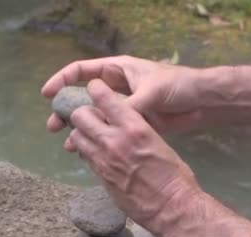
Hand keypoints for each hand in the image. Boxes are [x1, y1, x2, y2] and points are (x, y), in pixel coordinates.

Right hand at [42, 55, 204, 133]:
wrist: (203, 102)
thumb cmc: (178, 86)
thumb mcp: (151, 92)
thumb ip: (128, 105)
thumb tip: (104, 120)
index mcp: (117, 71)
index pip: (82, 71)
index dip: (62, 81)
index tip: (48, 95)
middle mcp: (117, 87)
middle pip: (84, 97)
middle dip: (67, 110)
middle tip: (53, 127)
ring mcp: (124, 106)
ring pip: (95, 117)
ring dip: (81, 129)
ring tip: (68, 145)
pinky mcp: (133, 123)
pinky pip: (110, 131)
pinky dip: (99, 140)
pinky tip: (90, 152)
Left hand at [66, 79, 200, 229]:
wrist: (171, 208)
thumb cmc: (175, 175)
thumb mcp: (159, 142)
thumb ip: (137, 131)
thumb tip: (125, 126)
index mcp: (134, 127)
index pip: (103, 98)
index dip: (96, 90)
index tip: (95, 89)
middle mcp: (114, 140)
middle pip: (80, 115)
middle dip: (83, 112)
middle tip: (91, 116)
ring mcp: (103, 160)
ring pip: (76, 136)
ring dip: (81, 133)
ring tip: (92, 135)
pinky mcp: (100, 177)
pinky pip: (85, 156)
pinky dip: (87, 151)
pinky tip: (97, 153)